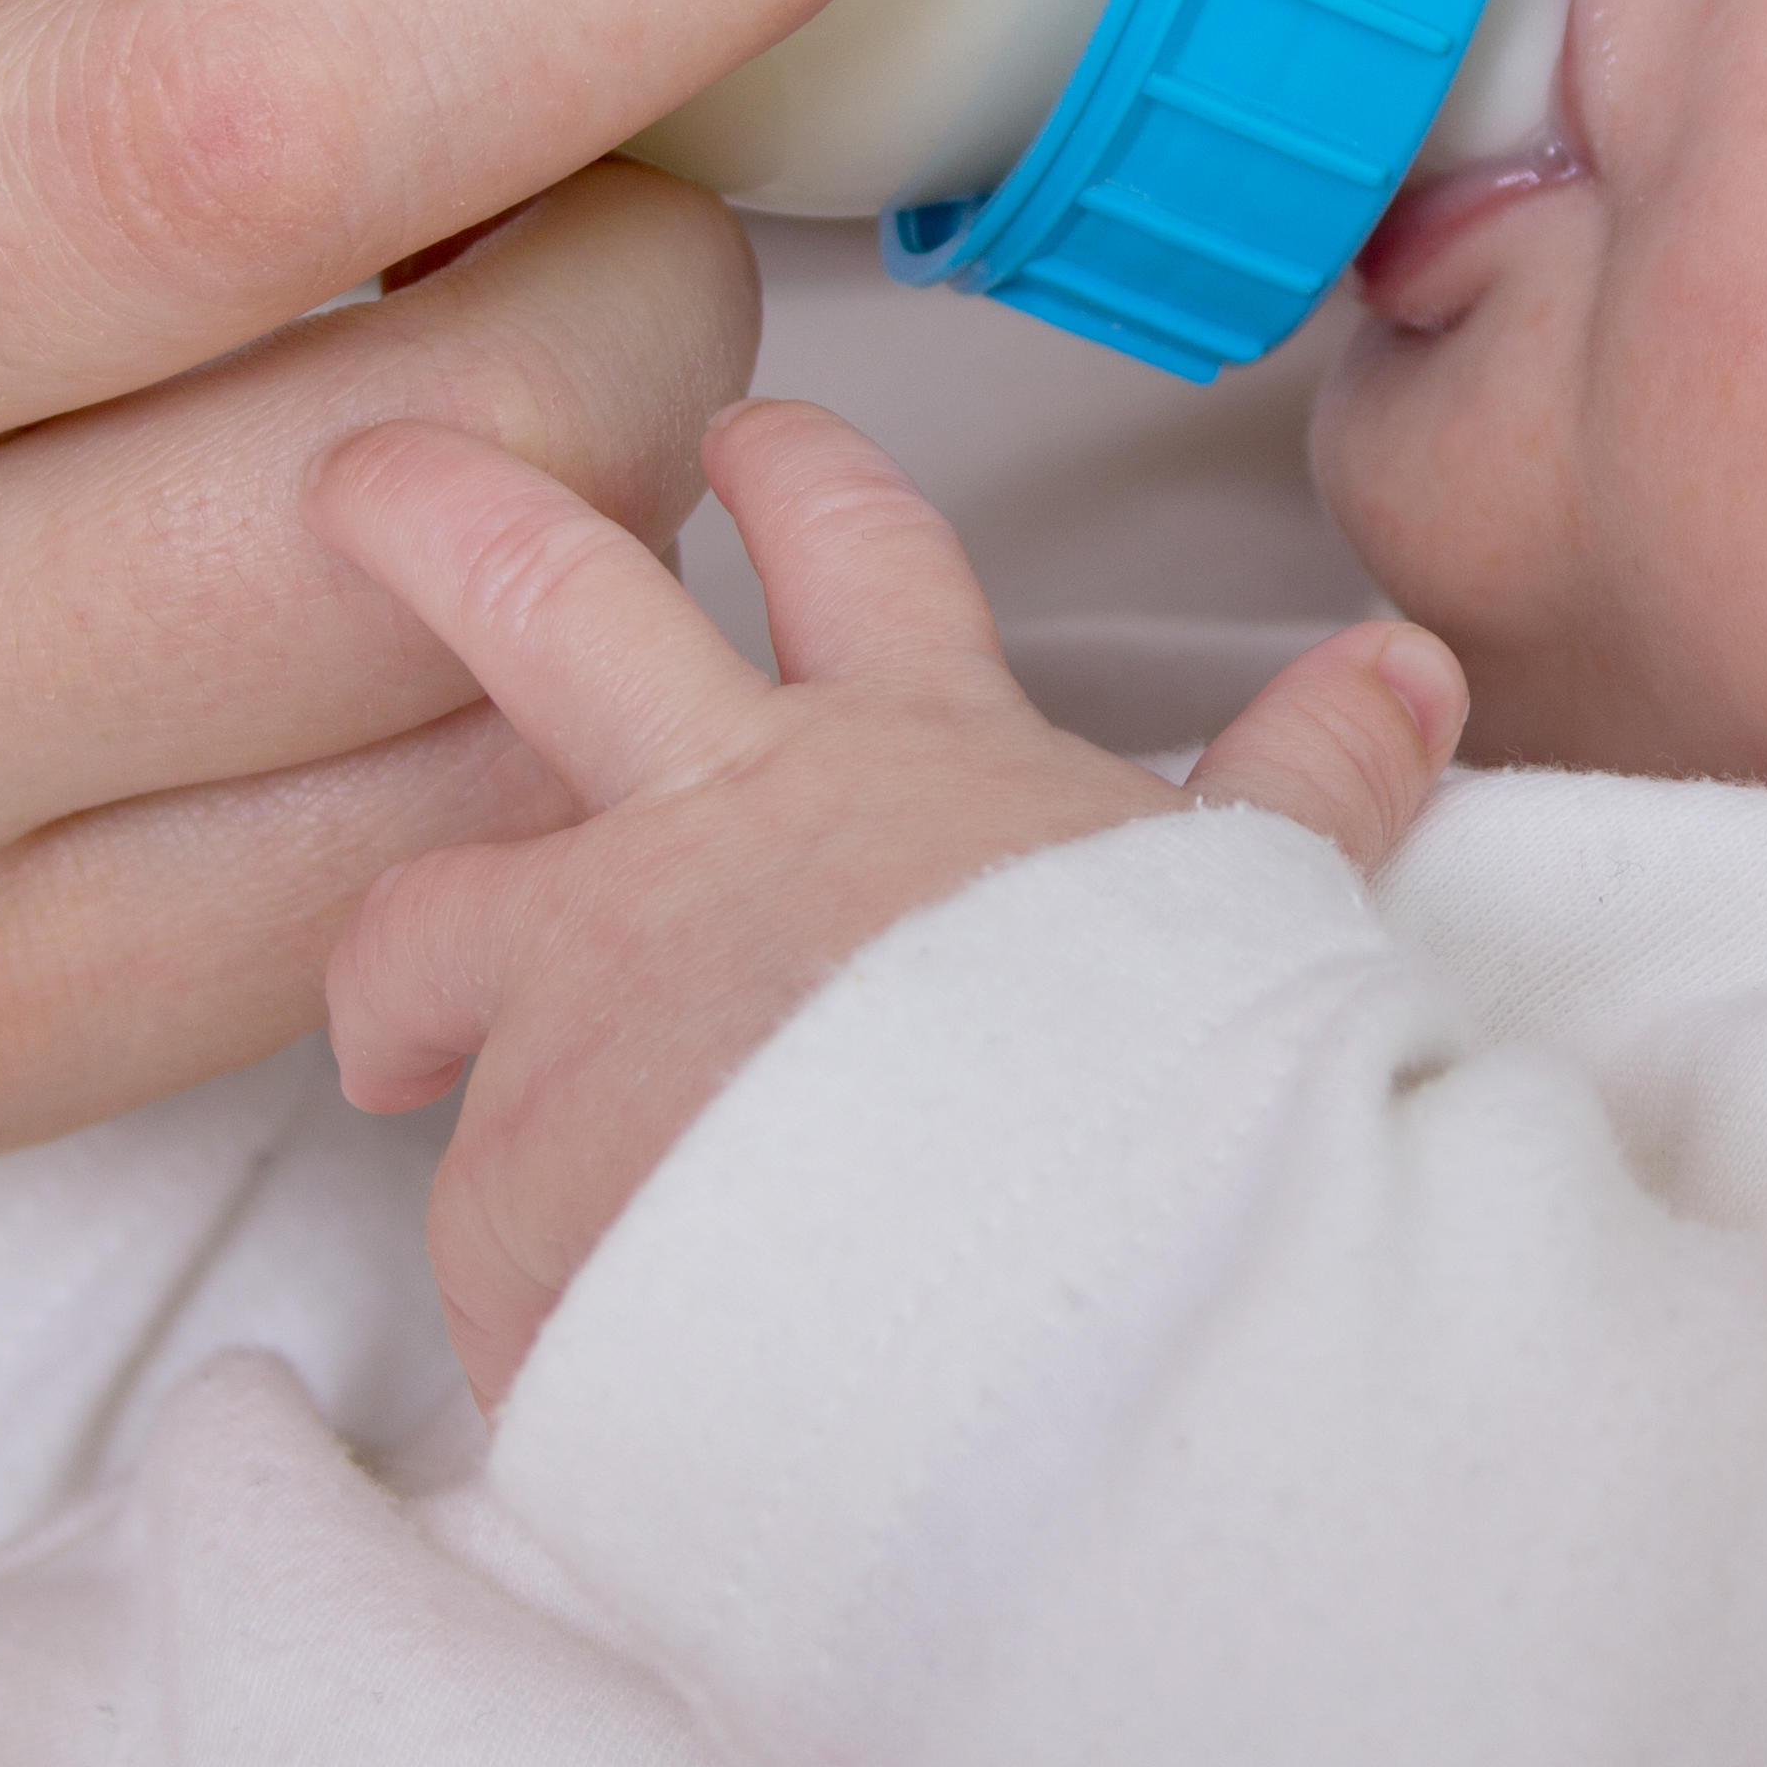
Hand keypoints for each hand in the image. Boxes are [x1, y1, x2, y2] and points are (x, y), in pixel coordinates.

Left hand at [307, 404, 1465, 1409]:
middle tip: (359, 481)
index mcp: (907, 759)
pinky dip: (528, 1266)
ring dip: (399, 967)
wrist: (1044, 1299)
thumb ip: (1310, 779)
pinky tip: (582, 1336)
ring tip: (385, 1041)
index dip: (795, 476)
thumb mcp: (1259, 904)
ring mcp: (583, 986)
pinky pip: (481, 1214)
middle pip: (540, 607)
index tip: (741, 430)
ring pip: (424, 920)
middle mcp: (713, 828)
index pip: (852, 554)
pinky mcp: (504, 1175)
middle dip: (439, 517)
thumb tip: (1407, 660)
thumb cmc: (1164, 1093)